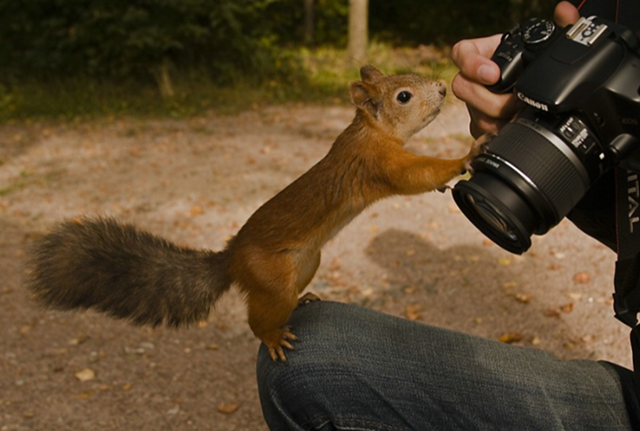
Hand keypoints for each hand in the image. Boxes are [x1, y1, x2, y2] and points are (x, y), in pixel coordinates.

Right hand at [451, 1, 580, 137]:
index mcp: (483, 54)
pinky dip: (497, 132)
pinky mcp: (481, 124)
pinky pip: (481, 132)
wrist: (531, 89)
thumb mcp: (545, 45)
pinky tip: (513, 129)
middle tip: (513, 102)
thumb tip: (566, 11)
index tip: (492, 74)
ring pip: (472, 113)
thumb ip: (559, 27)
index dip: (472, 64)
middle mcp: (473, 79)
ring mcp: (474, 103)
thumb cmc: (532, 64)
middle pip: (462, 88)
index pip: (461, 53)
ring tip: (517, 117)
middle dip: (487, 99)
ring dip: (495, 118)